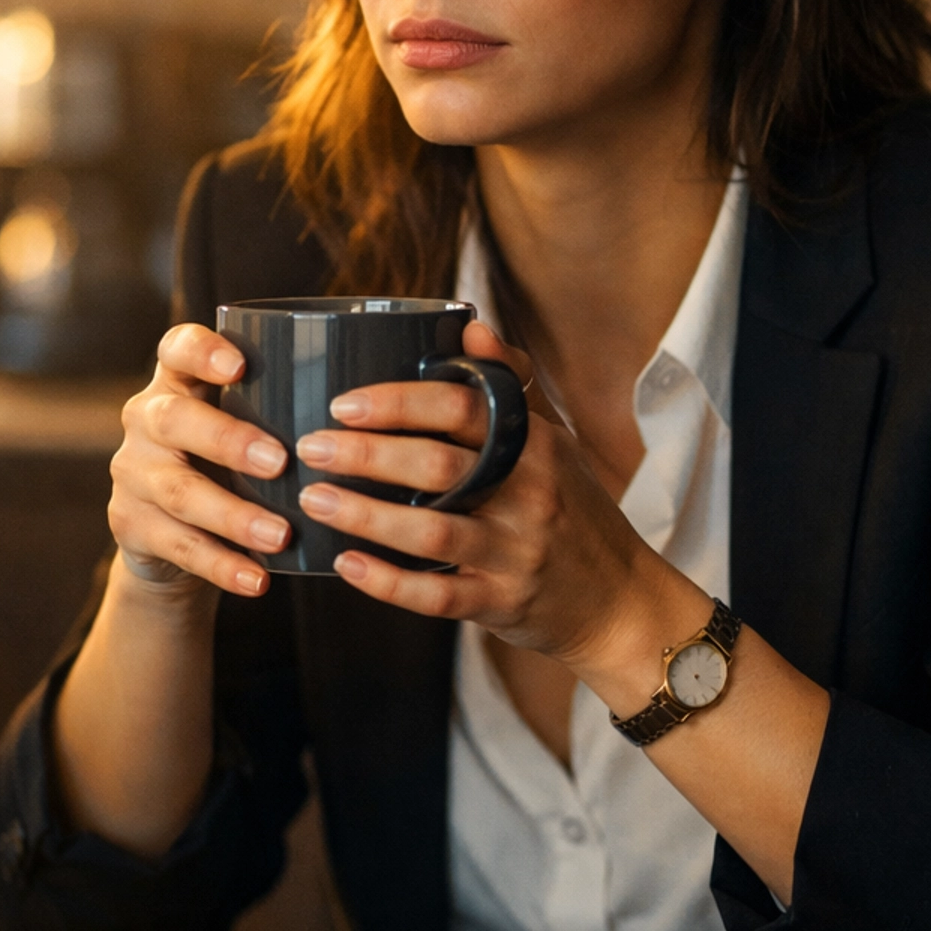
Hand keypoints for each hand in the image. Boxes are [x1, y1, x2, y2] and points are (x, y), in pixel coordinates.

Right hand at [108, 323, 292, 597]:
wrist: (171, 534)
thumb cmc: (230, 464)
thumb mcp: (245, 427)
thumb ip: (282, 411)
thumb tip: (374, 415)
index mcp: (179, 382)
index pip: (177, 348)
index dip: (202, 351)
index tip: (239, 366)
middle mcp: (147, 419)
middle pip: (175, 420)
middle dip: (228, 441)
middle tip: (279, 462)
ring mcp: (133, 472)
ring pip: (180, 491)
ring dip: (233, 516)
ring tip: (280, 535)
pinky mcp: (131, 524)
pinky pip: (178, 545)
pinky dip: (221, 565)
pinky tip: (256, 579)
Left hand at [294, 322, 673, 673]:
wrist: (619, 600)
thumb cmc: (574, 510)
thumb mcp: (556, 442)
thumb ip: (511, 386)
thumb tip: (469, 328)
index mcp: (536, 444)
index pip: (464, 407)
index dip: (399, 402)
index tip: (343, 403)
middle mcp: (530, 494)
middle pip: (439, 466)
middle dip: (367, 454)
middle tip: (310, 447)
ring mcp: (517, 552)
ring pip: (432, 532)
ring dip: (365, 515)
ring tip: (313, 501)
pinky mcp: (503, 603)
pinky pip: (438, 594)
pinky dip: (387, 581)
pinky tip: (346, 565)